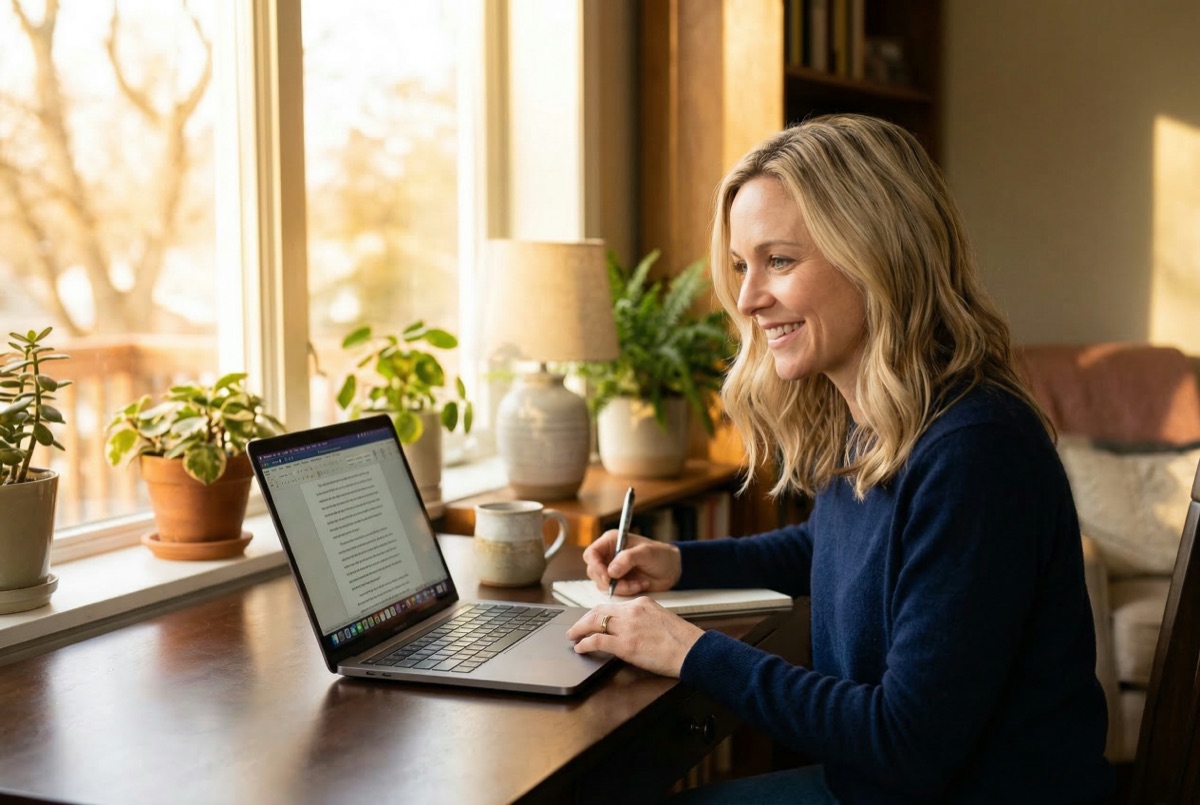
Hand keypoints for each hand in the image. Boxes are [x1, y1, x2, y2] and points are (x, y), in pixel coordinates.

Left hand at [566, 598, 703, 677]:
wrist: (692, 650)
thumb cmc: (682, 640)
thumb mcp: (661, 619)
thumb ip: (643, 619)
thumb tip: (630, 629)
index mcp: (642, 603)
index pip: (612, 606)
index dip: (598, 614)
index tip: (591, 619)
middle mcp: (632, 611)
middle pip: (599, 611)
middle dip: (584, 620)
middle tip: (575, 628)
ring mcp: (628, 627)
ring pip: (594, 623)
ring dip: (580, 630)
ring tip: (573, 636)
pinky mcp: (626, 645)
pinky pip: (597, 641)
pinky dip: (585, 643)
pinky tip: (580, 648)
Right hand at [582, 529, 681, 595]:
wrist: (672, 570)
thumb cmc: (661, 555)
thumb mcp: (646, 553)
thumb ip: (628, 559)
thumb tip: (611, 570)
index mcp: (612, 541)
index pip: (591, 553)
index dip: (595, 565)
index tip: (607, 576)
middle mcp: (608, 555)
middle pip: (594, 571)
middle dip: (609, 580)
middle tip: (625, 583)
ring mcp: (612, 570)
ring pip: (602, 584)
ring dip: (620, 587)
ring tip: (638, 583)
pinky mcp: (618, 582)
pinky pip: (612, 591)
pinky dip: (625, 591)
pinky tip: (639, 585)